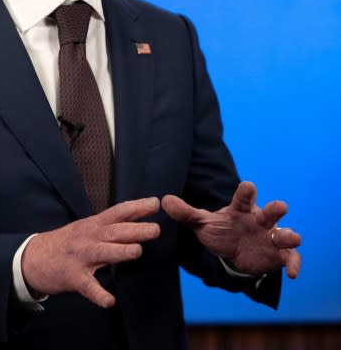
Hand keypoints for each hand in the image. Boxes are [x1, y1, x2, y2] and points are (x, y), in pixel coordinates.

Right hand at [21, 197, 160, 307]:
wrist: (31, 258)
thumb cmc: (64, 244)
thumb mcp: (85, 229)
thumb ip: (108, 226)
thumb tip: (137, 221)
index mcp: (92, 225)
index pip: (117, 213)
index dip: (136, 207)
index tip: (155, 202)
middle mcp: (87, 238)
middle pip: (113, 232)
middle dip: (135, 230)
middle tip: (155, 229)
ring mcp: (80, 258)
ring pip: (102, 253)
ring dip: (119, 252)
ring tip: (136, 251)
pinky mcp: (72, 277)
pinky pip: (88, 287)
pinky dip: (98, 294)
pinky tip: (109, 301)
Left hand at [162, 181, 301, 277]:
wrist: (233, 254)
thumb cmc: (221, 231)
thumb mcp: (202, 223)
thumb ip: (186, 213)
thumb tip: (164, 199)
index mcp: (241, 210)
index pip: (243, 199)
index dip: (246, 192)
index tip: (248, 186)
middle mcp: (259, 221)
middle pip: (269, 213)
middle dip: (275, 210)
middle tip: (280, 206)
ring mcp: (271, 237)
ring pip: (284, 234)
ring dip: (289, 235)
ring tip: (292, 237)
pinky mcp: (278, 255)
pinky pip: (290, 258)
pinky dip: (294, 263)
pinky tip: (292, 273)